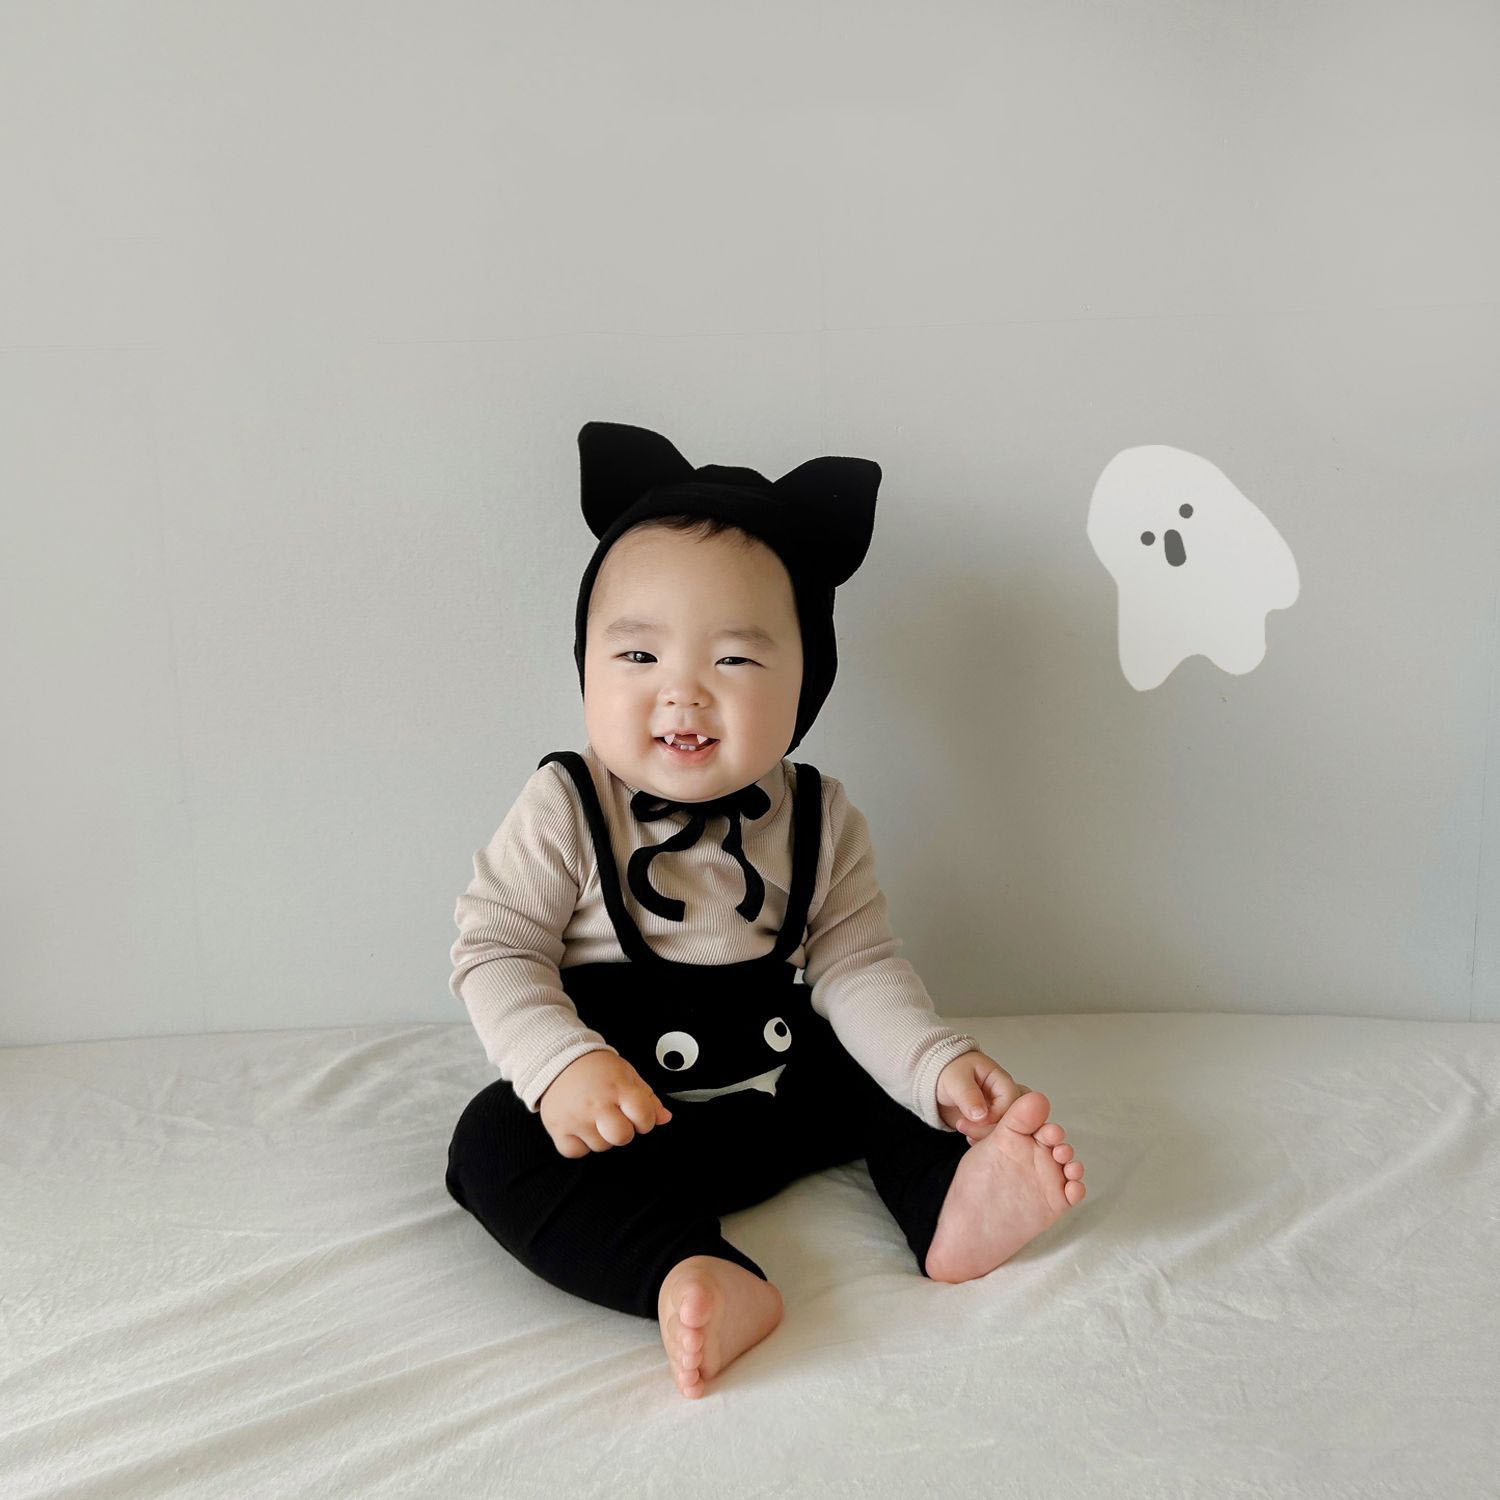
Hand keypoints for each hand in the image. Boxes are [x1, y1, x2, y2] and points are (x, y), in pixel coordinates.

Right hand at [537, 1050, 673, 1158]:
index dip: (645, 1120)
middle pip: (622, 1137)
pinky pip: (575, 1152)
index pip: (644, 1117)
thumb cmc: (596, 1068)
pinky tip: (580, 1127)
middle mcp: (597, 1103)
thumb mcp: (627, 1075)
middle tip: (616, 1119)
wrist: (559, 1060)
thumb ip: (648, 1098)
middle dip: (624, 1132)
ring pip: (600, 1147)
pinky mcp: (558, 1127)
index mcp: (618, 1088)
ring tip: (595, 1117)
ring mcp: (576, 1117)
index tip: (637, 1115)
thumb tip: (665, 1118)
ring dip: (601, 1137)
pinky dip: (579, 1145)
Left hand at [935, 1050, 1029, 1142]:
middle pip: (1012, 1116)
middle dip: (993, 1127)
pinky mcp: (991, 1122)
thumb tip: (981, 1115)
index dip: (998, 1113)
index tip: (979, 1120)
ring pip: (1005, 1128)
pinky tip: (970, 1138)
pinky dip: (983, 1139)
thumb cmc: (948, 1072)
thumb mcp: (955, 1080)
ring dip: (987, 1135)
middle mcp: (1002, 1095)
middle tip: (971, 1131)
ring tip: (968, 1134)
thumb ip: (969, 1096)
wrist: (936, 1082)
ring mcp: (998, 1110)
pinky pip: (995, 1135)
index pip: (1012, 1099)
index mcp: (999, 1078)